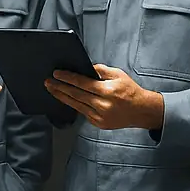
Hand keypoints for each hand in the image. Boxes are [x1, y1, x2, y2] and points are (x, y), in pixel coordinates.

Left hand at [44, 64, 163, 130]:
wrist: (141, 111)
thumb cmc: (130, 91)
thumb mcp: (118, 74)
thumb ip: (101, 70)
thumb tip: (85, 68)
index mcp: (108, 91)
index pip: (83, 83)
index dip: (68, 78)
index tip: (57, 74)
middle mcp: (103, 105)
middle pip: (76, 95)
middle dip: (60, 87)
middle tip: (48, 82)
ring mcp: (100, 116)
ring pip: (76, 105)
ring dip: (62, 97)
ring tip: (52, 90)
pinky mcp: (98, 123)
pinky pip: (82, 112)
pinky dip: (73, 105)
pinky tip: (66, 98)